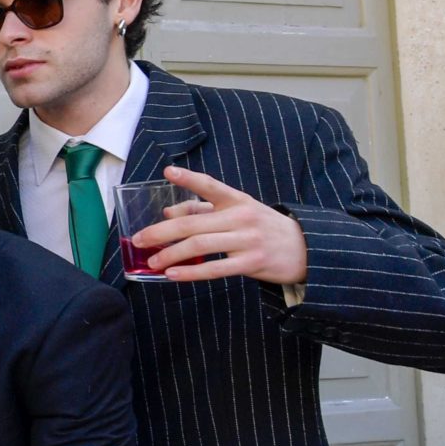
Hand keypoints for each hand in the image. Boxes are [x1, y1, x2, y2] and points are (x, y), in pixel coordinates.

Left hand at [133, 165, 306, 284]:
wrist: (306, 249)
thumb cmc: (263, 228)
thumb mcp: (239, 212)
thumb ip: (204, 210)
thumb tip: (168, 212)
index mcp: (238, 200)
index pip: (211, 186)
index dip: (190, 178)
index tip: (169, 171)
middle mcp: (242, 216)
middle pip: (194, 223)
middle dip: (161, 232)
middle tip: (138, 240)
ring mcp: (247, 240)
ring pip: (200, 245)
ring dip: (171, 254)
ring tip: (151, 261)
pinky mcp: (251, 263)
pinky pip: (215, 268)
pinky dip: (191, 271)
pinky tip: (172, 274)